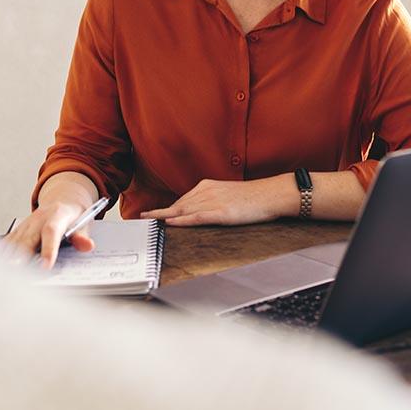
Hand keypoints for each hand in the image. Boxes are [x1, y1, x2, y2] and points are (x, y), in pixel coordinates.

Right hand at [3, 172, 100, 267]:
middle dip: (21, 257)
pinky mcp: (18, 230)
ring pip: (14, 242)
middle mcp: (38, 219)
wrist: (63, 198)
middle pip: (27, 239)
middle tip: (17, 274)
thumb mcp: (84, 222)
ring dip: (8, 258)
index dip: (48, 249)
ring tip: (4, 277)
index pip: (51, 232)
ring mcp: (27, 224)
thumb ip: (83, 236)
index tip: (46, 266)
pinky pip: (8, 242)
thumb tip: (87, 245)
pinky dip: (2, 254)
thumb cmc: (73, 215)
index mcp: (57, 215)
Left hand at [140, 176, 296, 226]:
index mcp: (207, 186)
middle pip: (177, 205)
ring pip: (182, 211)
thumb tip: (199, 210)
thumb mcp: (228, 194)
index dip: (164, 209)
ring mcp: (213, 202)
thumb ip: (212, 200)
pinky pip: (196, 217)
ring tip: (147, 222)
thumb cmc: (253, 197)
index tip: (150, 214)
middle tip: (140, 219)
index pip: (181, 200)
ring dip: (163, 217)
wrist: (271, 194)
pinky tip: (170, 223)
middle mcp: (206, 191)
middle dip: (158, 213)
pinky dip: (181, 221)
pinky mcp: (221, 213)